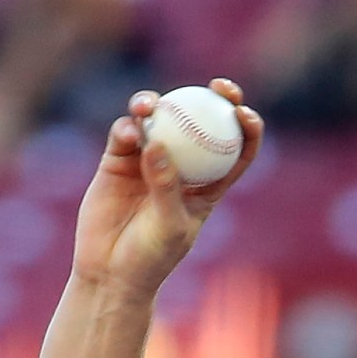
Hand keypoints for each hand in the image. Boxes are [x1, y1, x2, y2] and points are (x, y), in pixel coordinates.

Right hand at [73, 80, 262, 297]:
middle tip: (217, 86)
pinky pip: (125, 134)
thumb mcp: (169, 225)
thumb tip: (158, 143)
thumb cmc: (151, 257)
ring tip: (150, 105)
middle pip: (203, 123)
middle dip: (215, 98)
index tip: (244, 112)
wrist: (109, 271)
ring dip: (158, 104)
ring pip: (161, 120)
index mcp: (209, 185)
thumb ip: (166, 186)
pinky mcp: (119, 160)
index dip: (247, 127)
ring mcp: (149, 160)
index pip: (237, 150)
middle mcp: (181, 166)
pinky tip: (129, 129)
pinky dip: (128, 127)